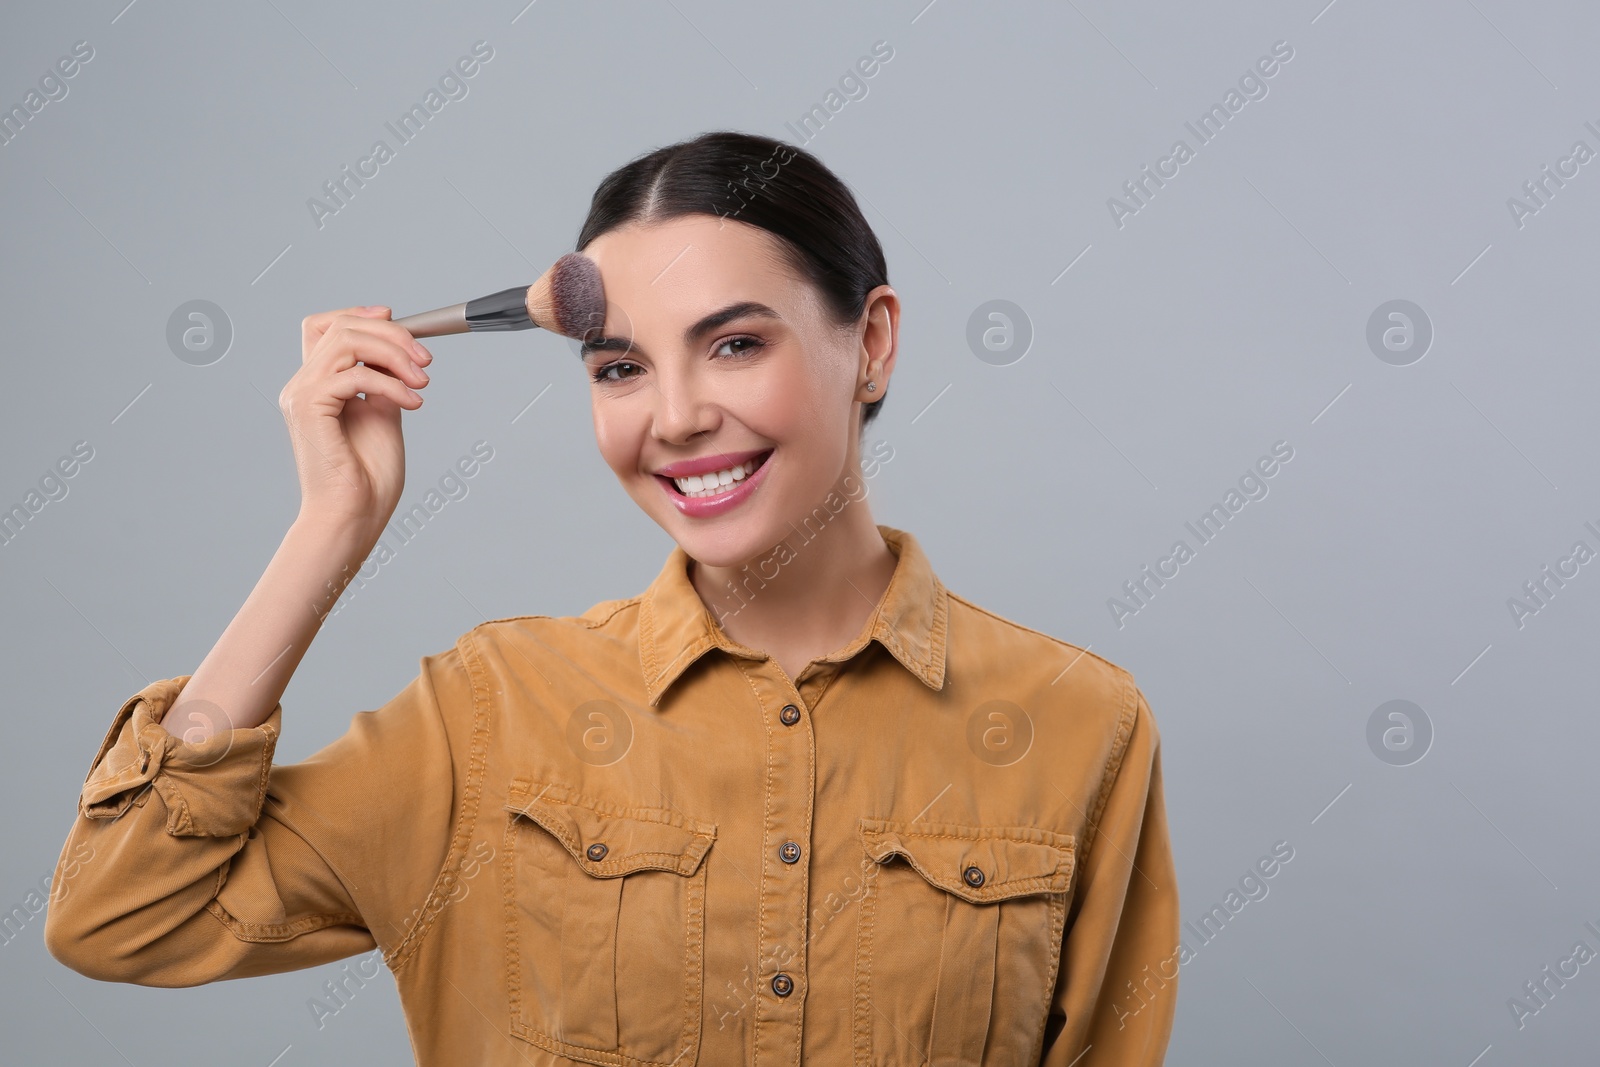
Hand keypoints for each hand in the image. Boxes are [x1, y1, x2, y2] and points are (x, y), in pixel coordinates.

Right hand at [279, 305, 430, 538]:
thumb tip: (400, 358)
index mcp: (316, 386)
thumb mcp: (384, 417)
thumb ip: (384, 384)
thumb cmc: (367, 479)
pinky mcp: (309, 408)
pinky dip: (389, 383)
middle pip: (340, 326)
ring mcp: (301, 395)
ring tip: (421, 381)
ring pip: (345, 340)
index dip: (358, 314)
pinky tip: (412, 403)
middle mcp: (302, 385)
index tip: (396, 320)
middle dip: (391, 335)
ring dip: (393, 354)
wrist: (353, 516)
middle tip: (425, 360)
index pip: (323, 327)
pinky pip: (352, 374)